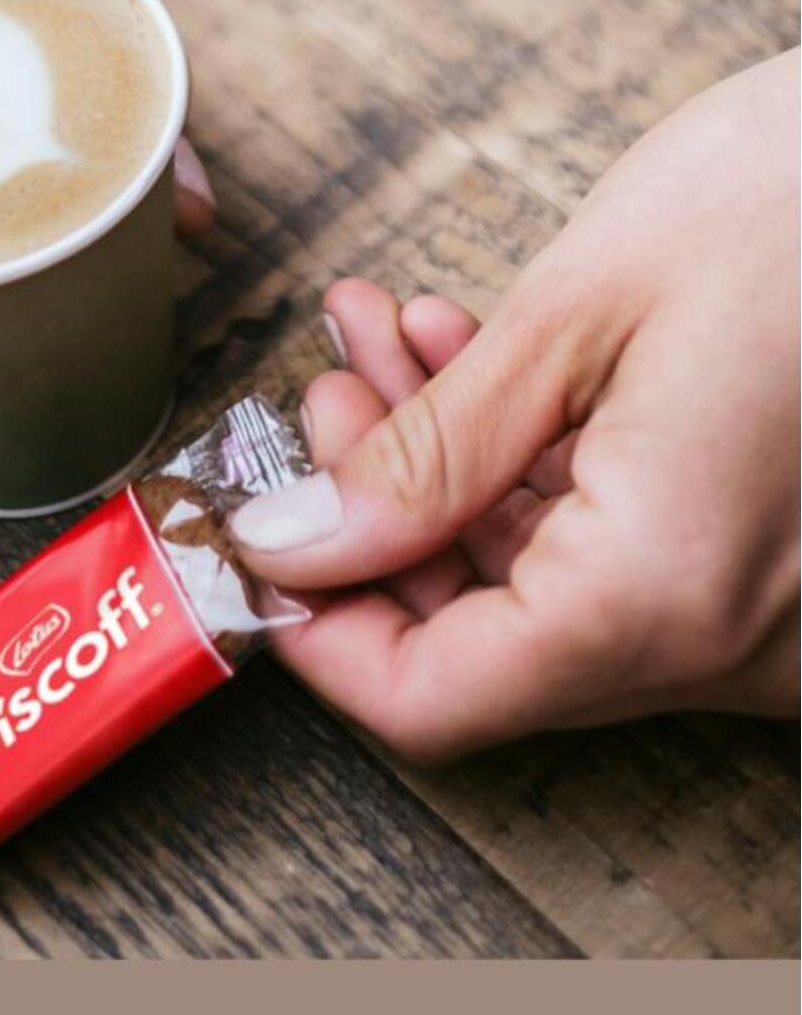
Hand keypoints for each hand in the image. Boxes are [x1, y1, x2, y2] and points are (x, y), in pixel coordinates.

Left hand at [232, 50, 799, 755]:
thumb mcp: (583, 312)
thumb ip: (424, 455)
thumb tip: (296, 545)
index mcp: (665, 592)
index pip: (434, 702)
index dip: (320, 631)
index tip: (263, 536)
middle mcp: (730, 641)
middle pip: (485, 639)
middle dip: (378, 513)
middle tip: (328, 384)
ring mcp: (768, 616)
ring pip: (549, 588)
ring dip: (449, 472)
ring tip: (390, 343)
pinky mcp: (781, 566)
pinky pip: (628, 556)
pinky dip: (539, 472)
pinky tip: (481, 363)